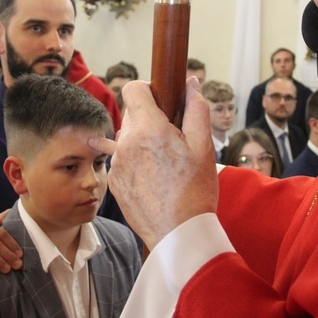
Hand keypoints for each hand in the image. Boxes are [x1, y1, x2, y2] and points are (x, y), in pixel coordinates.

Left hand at [90, 77, 217, 249]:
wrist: (178, 234)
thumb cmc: (196, 190)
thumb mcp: (204, 147)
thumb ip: (197, 109)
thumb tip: (191, 83)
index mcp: (149, 128)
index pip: (133, 88)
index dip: (148, 89)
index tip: (161, 100)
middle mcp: (126, 142)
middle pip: (131, 113)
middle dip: (149, 118)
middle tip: (171, 138)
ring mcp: (117, 164)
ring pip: (126, 138)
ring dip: (141, 141)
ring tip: (163, 162)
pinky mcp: (114, 182)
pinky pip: (122, 160)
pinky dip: (135, 162)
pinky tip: (154, 178)